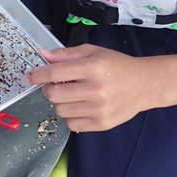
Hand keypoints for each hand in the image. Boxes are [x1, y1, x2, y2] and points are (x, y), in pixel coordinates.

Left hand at [26, 45, 158, 131]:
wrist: (145, 85)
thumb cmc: (117, 65)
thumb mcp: (93, 52)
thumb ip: (66, 54)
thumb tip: (42, 55)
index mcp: (93, 68)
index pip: (54, 73)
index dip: (38, 75)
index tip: (30, 76)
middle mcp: (96, 90)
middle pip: (53, 95)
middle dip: (48, 89)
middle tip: (55, 85)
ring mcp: (99, 109)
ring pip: (60, 110)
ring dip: (60, 102)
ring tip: (72, 94)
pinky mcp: (102, 124)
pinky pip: (71, 124)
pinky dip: (71, 116)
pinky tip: (81, 106)